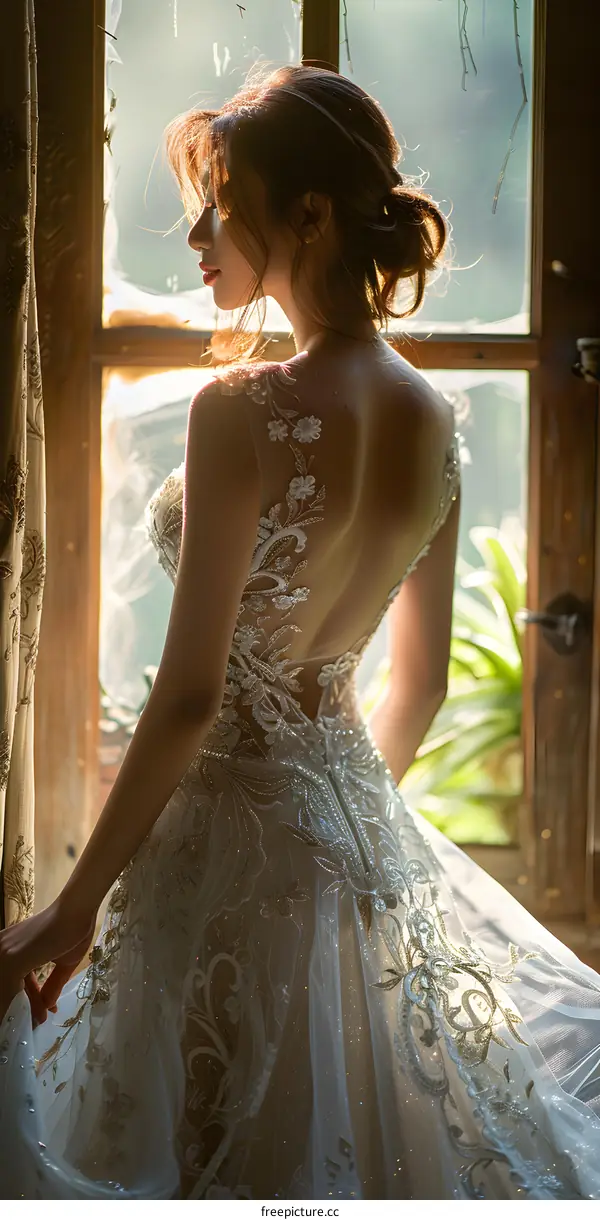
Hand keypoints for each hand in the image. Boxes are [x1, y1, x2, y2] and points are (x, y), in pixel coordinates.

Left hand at [0, 898, 97, 1026]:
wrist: (77, 912)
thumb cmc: (72, 931)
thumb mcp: (61, 963)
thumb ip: (51, 984)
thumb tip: (48, 1007)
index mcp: (10, 947)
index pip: (13, 980)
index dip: (27, 999)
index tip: (40, 1013)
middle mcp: (2, 948)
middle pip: (8, 987)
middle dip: (24, 1007)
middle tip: (40, 1021)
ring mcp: (3, 952)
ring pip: (7, 990)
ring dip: (24, 1009)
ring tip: (41, 1020)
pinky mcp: (10, 957)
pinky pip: (9, 989)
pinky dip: (22, 1004)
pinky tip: (38, 1012)